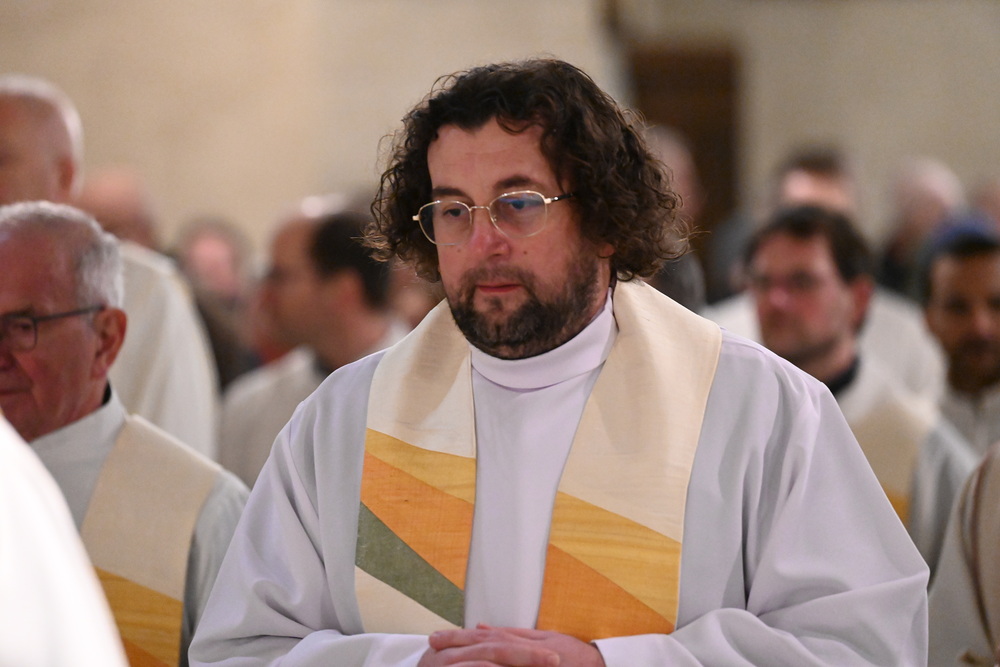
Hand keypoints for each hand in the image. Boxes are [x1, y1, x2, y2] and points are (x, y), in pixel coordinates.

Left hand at [416, 624, 606, 666]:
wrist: (598, 666)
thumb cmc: (573, 657)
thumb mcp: (543, 640)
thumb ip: (514, 634)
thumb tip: (482, 627)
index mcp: (523, 643)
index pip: (485, 639)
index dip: (459, 636)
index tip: (436, 637)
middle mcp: (524, 654)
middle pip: (485, 648)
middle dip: (457, 646)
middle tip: (432, 645)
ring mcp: (527, 664)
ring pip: (493, 661)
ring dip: (469, 660)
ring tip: (443, 660)